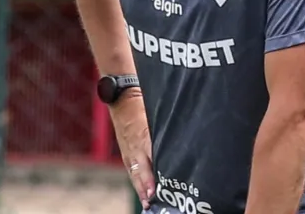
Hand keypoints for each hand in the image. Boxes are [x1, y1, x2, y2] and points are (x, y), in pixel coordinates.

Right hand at [110, 90, 154, 209]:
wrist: (122, 100)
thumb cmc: (142, 106)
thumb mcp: (155, 115)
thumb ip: (165, 129)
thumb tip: (182, 139)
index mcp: (143, 136)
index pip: (149, 156)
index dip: (152, 172)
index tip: (156, 186)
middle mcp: (135, 147)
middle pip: (141, 170)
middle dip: (146, 185)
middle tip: (152, 199)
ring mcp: (129, 152)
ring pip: (135, 174)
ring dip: (141, 188)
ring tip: (148, 203)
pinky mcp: (126, 155)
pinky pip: (132, 172)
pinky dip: (137, 184)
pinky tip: (143, 195)